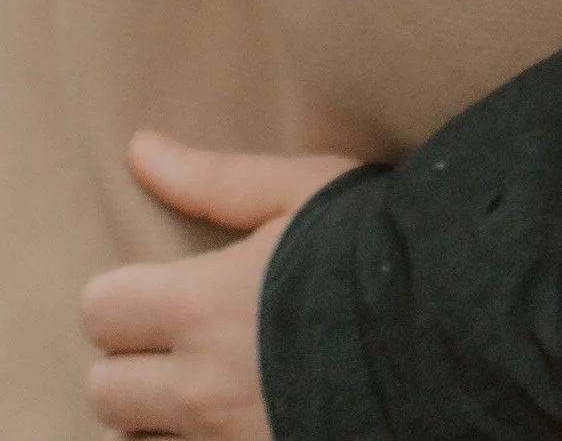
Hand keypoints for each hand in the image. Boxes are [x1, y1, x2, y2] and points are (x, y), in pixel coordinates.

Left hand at [82, 132, 359, 436]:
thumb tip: (139, 148)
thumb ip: (215, 180)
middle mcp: (203, 390)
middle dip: (130, 370)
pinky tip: (228, 427)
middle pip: (104, 394)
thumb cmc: (381, 248)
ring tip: (205, 398)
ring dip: (158, 428)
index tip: (154, 295)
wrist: (461, 332)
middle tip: (177, 351)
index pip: (100, 311)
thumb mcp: (302, 192)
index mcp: (203, 306)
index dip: (120, 299)